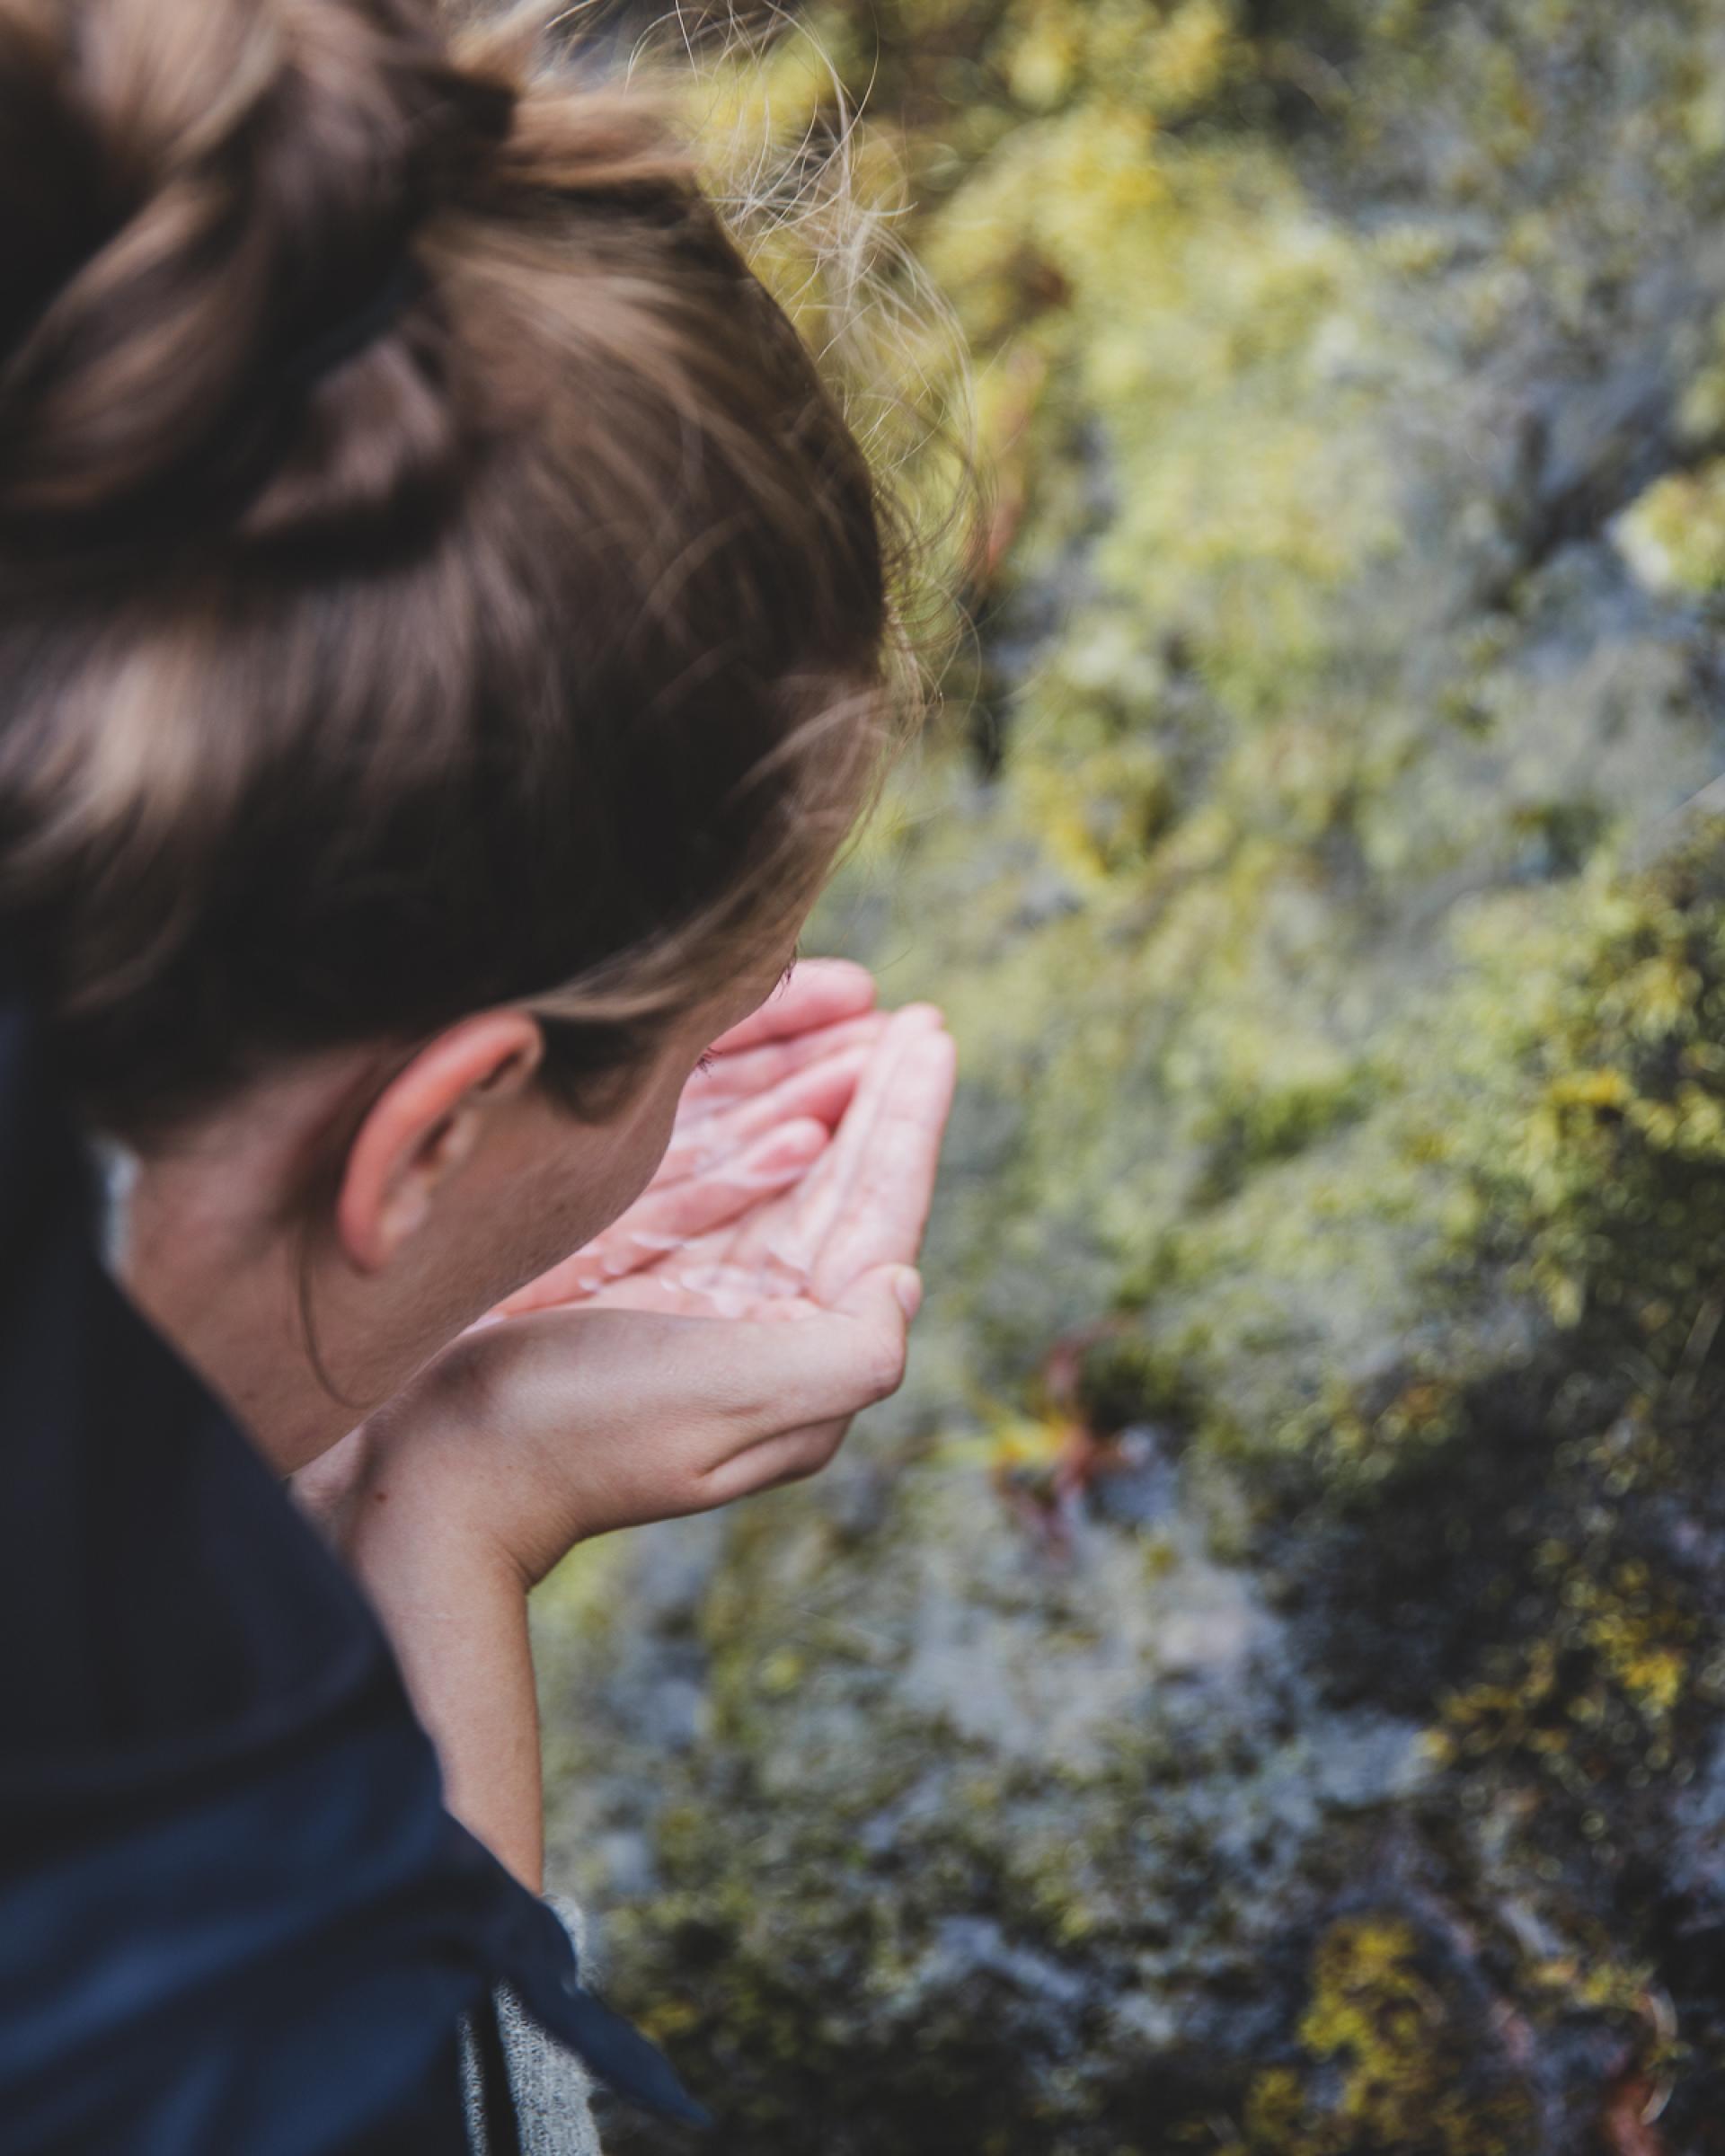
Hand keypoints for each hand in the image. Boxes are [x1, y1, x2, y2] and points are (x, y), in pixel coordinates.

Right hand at [302, 988, 953, 1885]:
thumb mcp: (742, 1397)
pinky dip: (749, 1138)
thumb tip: (905, 1283)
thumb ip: (851, 1350)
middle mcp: (766, 1336)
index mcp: (806, 1364)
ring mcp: (700, 1313)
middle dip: (876, 1100)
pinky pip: (713, 1197)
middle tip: (913, 1016)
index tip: (931, 1032)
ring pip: (784, 1187)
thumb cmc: (586, 1429)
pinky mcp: (636, 1295)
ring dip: (823, 1105)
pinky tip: (775, 1102)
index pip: (880, 1217)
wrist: (439, 1473)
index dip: (909, 1120)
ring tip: (861, 1032)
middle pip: (840, 1192)